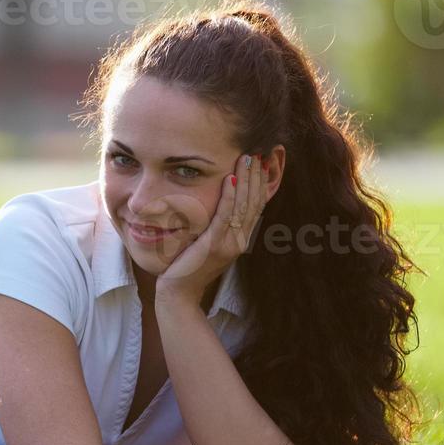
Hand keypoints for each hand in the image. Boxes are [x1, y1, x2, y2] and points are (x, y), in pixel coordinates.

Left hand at [154, 152, 267, 306]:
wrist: (179, 293)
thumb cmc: (189, 266)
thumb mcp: (210, 243)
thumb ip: (220, 227)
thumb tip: (225, 206)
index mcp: (241, 239)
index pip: (257, 205)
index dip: (262, 182)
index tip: (264, 160)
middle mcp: (240, 241)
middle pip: (255, 202)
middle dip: (258, 175)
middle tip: (260, 151)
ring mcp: (229, 243)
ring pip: (243, 205)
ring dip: (246, 179)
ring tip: (248, 157)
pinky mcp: (214, 245)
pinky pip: (224, 215)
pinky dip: (229, 195)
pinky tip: (230, 177)